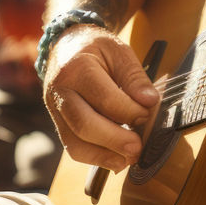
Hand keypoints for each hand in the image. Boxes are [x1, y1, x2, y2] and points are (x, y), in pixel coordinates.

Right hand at [42, 25, 158, 171]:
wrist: (65, 46)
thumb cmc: (95, 47)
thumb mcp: (118, 50)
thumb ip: (135, 76)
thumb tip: (150, 102)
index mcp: (77, 68)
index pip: (105, 99)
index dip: (130, 111)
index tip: (147, 114)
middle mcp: (60, 91)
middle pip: (84, 125)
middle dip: (115, 141)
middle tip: (138, 147)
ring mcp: (55, 110)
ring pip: (75, 143)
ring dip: (104, 156)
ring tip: (128, 158)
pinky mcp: (58, 124)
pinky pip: (73, 148)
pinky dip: (95, 158)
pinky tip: (115, 158)